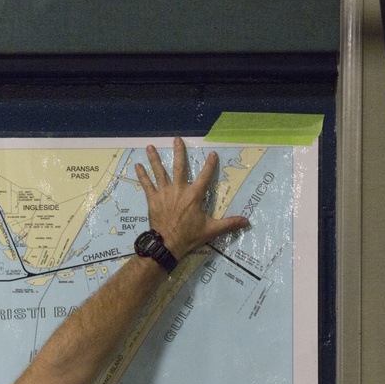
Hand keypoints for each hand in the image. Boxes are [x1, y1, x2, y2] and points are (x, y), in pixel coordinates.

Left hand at [135, 137, 249, 258]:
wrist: (167, 244)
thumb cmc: (189, 236)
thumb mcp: (211, 230)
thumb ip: (229, 223)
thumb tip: (247, 222)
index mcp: (194, 195)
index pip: (205, 176)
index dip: (210, 164)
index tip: (212, 153)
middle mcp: (179, 189)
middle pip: (179, 167)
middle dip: (179, 152)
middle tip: (177, 139)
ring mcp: (164, 193)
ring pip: (159, 172)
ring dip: (154, 159)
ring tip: (149, 147)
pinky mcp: (153, 199)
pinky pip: (147, 185)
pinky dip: (142, 175)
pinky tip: (137, 166)